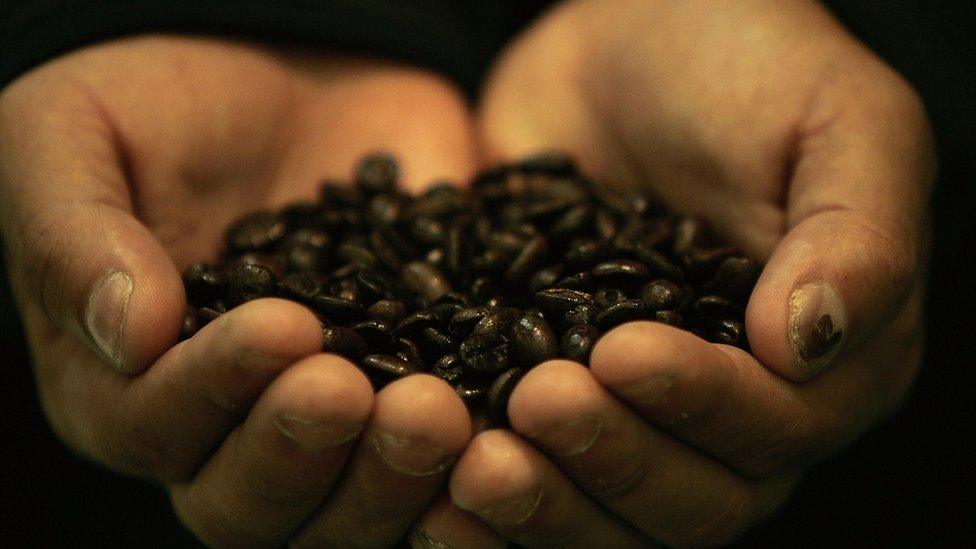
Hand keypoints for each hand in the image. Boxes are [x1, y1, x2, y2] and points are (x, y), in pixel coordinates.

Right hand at [0, 36, 476, 546]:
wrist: (294, 75)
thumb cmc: (162, 103)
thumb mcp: (76, 136)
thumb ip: (74, 237)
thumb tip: (130, 337)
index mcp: (125, 383)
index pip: (156, 429)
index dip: (215, 392)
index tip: (284, 326)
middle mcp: (225, 427)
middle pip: (249, 506)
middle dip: (303, 455)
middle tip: (355, 390)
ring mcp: (325, 420)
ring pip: (344, 512)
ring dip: (389, 481)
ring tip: (436, 413)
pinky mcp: (410, 392)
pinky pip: (436, 466)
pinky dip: (466, 466)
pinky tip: (499, 429)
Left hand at [415, 1, 934, 545]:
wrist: (630, 41)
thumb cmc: (749, 68)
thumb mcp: (839, 121)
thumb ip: (857, 237)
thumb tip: (811, 344)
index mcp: (824, 362)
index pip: (775, 431)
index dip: (702, 407)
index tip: (622, 353)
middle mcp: (736, 411)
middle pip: (693, 499)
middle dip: (614, 461)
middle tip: (537, 404)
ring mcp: (642, 415)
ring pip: (611, 515)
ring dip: (547, 504)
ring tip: (479, 462)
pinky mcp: (558, 395)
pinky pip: (535, 478)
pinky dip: (490, 502)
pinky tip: (441, 488)